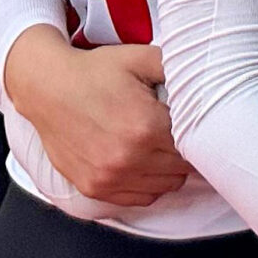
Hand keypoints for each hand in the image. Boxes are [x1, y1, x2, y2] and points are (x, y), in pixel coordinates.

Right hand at [3, 30, 189, 205]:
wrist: (47, 87)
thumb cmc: (96, 71)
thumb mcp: (142, 58)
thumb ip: (179, 68)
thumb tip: (210, 77)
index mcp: (147, 127)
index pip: (196, 144)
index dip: (202, 132)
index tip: (199, 122)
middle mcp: (128, 158)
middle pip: (183, 168)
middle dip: (187, 150)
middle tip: (180, 131)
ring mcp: (109, 177)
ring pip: (166, 186)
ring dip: (170, 169)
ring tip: (161, 145)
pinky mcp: (93, 187)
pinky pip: (139, 199)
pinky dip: (148, 184)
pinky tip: (145, 162)